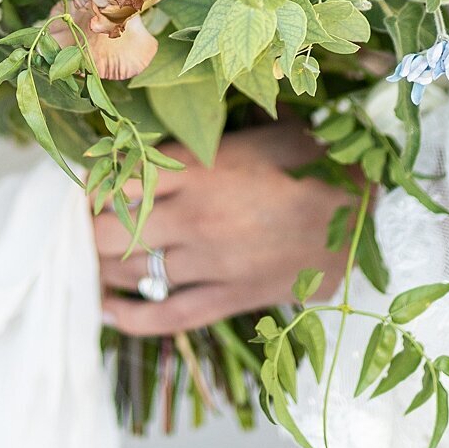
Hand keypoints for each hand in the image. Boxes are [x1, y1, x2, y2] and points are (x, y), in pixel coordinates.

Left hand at [96, 121, 350, 335]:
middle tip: (81, 228)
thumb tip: (160, 130)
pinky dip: (131, 317)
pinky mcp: (229, 298)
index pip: (119, 181)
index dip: (92, 187)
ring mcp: (210, 263)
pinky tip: (107, 310)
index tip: (85, 188)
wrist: (366, 215)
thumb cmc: (314, 162)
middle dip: (88, 231)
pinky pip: (167, 316)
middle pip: (110, 232)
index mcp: (199, 170)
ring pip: (133, 272)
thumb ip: (208, 137)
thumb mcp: (260, 132)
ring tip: (90, 261)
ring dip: (103, 268)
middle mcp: (195, 217)